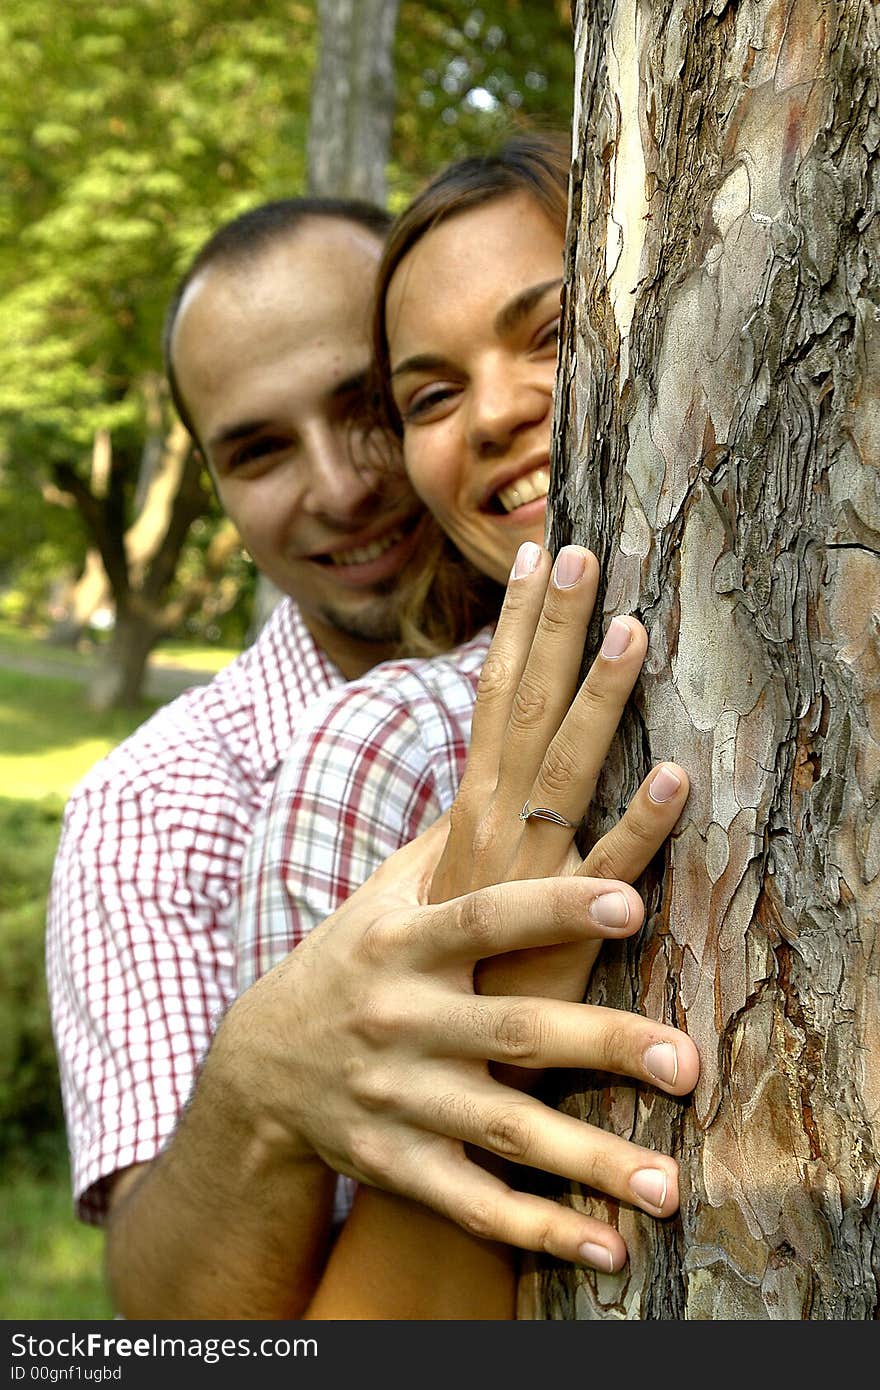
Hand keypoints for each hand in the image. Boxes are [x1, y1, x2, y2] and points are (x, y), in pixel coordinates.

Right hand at [216, 818, 698, 1274]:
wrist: (262, 1065)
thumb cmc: (350, 961)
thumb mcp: (380, 897)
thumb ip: (449, 843)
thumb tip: (509, 757)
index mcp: (404, 943)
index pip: (484, 919)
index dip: (553, 908)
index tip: (628, 898)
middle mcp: (401, 1020)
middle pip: (513, 1032)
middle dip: (603, 1045)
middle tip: (688, 1062)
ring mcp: (398, 1099)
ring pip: (504, 1130)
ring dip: (589, 1160)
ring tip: (669, 1186)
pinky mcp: (397, 1165)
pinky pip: (473, 1204)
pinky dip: (538, 1232)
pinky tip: (607, 1249)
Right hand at [431, 543, 688, 1003]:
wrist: (372, 1068)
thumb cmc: (417, 971)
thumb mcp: (428, 889)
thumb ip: (453, 831)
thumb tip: (472, 783)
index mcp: (468, 811)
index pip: (493, 697)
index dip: (520, 628)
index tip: (541, 555)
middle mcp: (489, 831)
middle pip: (524, 713)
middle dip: (553, 632)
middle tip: (582, 555)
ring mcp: (522, 878)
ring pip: (563, 774)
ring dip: (597, 701)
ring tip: (631, 631)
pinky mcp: (556, 940)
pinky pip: (602, 874)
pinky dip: (639, 825)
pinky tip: (672, 774)